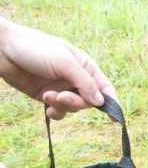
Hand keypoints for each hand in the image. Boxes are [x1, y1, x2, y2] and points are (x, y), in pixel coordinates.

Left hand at [0, 17, 115, 119]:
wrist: (2, 49)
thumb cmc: (36, 48)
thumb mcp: (64, 62)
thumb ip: (84, 82)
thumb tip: (100, 102)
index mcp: (86, 67)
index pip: (105, 88)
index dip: (112, 103)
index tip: (115, 119)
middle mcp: (76, 79)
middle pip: (89, 101)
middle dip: (77, 102)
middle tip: (62, 97)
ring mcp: (62, 88)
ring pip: (74, 107)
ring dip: (63, 105)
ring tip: (48, 96)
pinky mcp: (47, 96)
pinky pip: (59, 111)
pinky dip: (55, 112)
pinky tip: (47, 107)